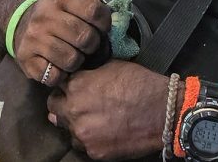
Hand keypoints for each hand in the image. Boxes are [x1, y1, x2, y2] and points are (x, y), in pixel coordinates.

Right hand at [14, 0, 115, 87]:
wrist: (23, 24)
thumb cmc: (59, 9)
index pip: (95, 11)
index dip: (105, 22)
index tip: (101, 25)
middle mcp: (44, 16)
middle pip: (85, 38)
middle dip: (93, 43)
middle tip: (88, 42)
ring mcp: (34, 39)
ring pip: (72, 59)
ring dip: (79, 60)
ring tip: (75, 52)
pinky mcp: (27, 60)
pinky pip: (55, 75)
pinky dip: (61, 74)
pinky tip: (60, 64)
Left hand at [47, 61, 168, 160]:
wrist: (163, 112)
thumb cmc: (140, 85)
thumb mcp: (111, 66)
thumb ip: (88, 74)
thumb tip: (78, 78)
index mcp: (76, 85)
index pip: (56, 85)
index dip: (65, 85)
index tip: (72, 87)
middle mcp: (74, 110)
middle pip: (54, 108)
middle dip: (64, 104)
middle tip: (78, 104)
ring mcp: (83, 134)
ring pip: (67, 129)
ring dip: (75, 124)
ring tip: (92, 120)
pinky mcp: (94, 152)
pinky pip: (82, 145)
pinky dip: (89, 139)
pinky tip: (102, 132)